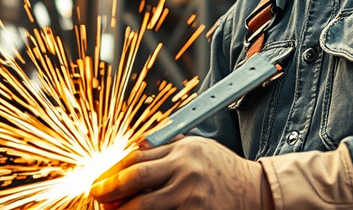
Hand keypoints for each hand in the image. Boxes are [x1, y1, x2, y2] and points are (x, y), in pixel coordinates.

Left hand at [89, 136, 270, 209]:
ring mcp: (192, 198)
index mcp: (183, 151)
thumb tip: (132, 149)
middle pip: (136, 181)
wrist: (256, 192)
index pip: (137, 159)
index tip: (98, 181)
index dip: (112, 171)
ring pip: (146, 207)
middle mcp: (186, 172)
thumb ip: (165, 149)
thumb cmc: (222, 170)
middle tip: (97, 198)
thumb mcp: (196, 148)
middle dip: (111, 192)